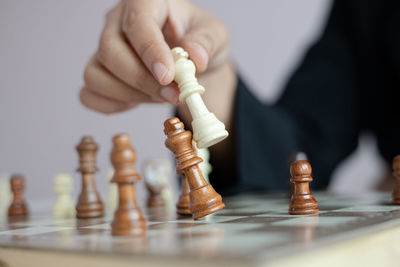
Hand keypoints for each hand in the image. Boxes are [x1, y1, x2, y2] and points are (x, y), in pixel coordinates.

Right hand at [80, 0, 231, 113]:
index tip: (168, 76)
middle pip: (110, 51)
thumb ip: (206, 43)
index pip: (138, 22)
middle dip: (142, 80)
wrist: (190, 62)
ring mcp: (103, 48)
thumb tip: (194, 57)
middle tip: (173, 95)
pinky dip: (113, 105)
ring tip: (161, 97)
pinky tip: (137, 101)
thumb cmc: (197, 42)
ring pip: (96, 74)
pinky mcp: (100, 73)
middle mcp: (118, 22)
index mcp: (147, 3)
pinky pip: (91, 94)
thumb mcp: (214, 37)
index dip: (150, 50)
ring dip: (130, 94)